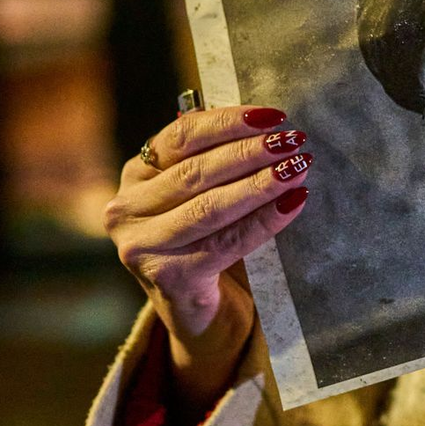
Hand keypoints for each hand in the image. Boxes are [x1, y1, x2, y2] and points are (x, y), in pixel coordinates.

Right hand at [103, 105, 312, 418]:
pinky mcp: (167, 277)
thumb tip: (270, 124)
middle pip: (196, 171)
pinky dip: (264, 221)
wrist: (199, 309)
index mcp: (136, 174)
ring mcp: (141, 246)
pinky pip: (226, 243)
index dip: (228, 122)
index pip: (182, 136)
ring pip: (210, 206)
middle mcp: (126, 208)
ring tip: (298, 167)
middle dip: (251, 152)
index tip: (274, 116)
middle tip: (294, 140)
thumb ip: (219, 159)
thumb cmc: (207, 238)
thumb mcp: (202, 193)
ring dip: (260, 184)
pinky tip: (293, 203)